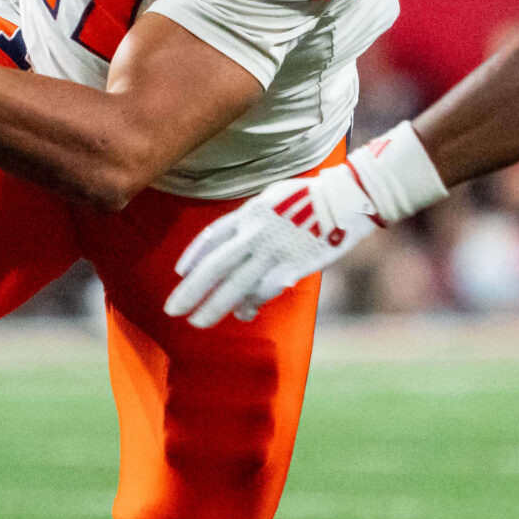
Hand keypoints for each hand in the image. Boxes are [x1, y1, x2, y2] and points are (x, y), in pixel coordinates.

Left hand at [166, 162, 384, 327]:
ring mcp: (274, 252)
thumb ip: (251, 220)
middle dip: (191, 291)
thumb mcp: (272, 198)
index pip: (212, 238)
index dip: (193, 256)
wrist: (345, 198)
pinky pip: (265, 290)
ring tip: (199, 321)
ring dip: (215, 305)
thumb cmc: (308, 197)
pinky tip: (245, 313)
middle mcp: (256, 233)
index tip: (180, 274)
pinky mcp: (294, 266)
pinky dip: (253, 303)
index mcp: (249, 213)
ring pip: (236, 285)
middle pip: (215, 267)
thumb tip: (237, 243)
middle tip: (173, 310)